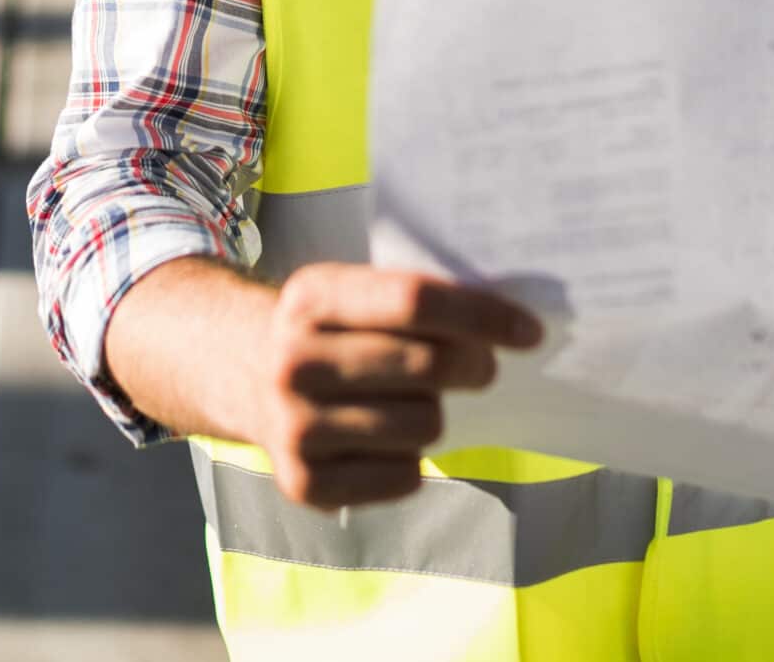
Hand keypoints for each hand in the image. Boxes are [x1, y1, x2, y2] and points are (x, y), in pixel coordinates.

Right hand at [252, 263, 542, 509]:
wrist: (244, 376)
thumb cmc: (328, 331)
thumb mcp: (351, 292)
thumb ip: (414, 301)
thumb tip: (513, 328)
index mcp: (311, 296)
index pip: (415, 300)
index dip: (482, 315)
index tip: (529, 332)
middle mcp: (294, 361)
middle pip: (427, 366)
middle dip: (473, 366)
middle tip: (479, 368)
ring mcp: (294, 426)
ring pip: (425, 425)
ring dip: (434, 415)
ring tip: (408, 403)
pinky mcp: (303, 482)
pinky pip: (405, 476)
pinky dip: (410, 461)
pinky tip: (383, 441)